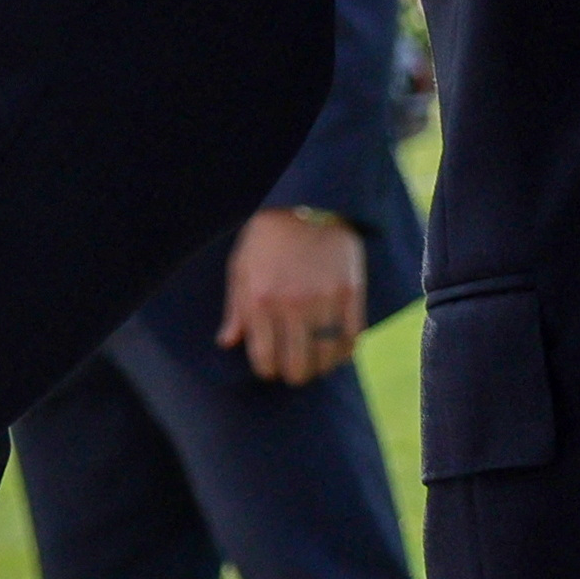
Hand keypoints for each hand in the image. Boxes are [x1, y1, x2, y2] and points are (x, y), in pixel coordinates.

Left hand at [219, 209, 367, 383]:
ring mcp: (326, 301)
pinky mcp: (352, 294)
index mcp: (260, 300)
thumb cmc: (266, 237)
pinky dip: (343, 353)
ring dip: (319, 368)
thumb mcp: (241, 268)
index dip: (266, 370)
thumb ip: (236, 310)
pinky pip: (351, 339)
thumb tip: (227, 343)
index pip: (264, 357)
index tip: (268, 370)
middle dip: (291, 374)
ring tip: (312, 366)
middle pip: (297, 365)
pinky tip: (334, 352)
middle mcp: (293, 305)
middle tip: (291, 370)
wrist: (306, 204)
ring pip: (326, 358)